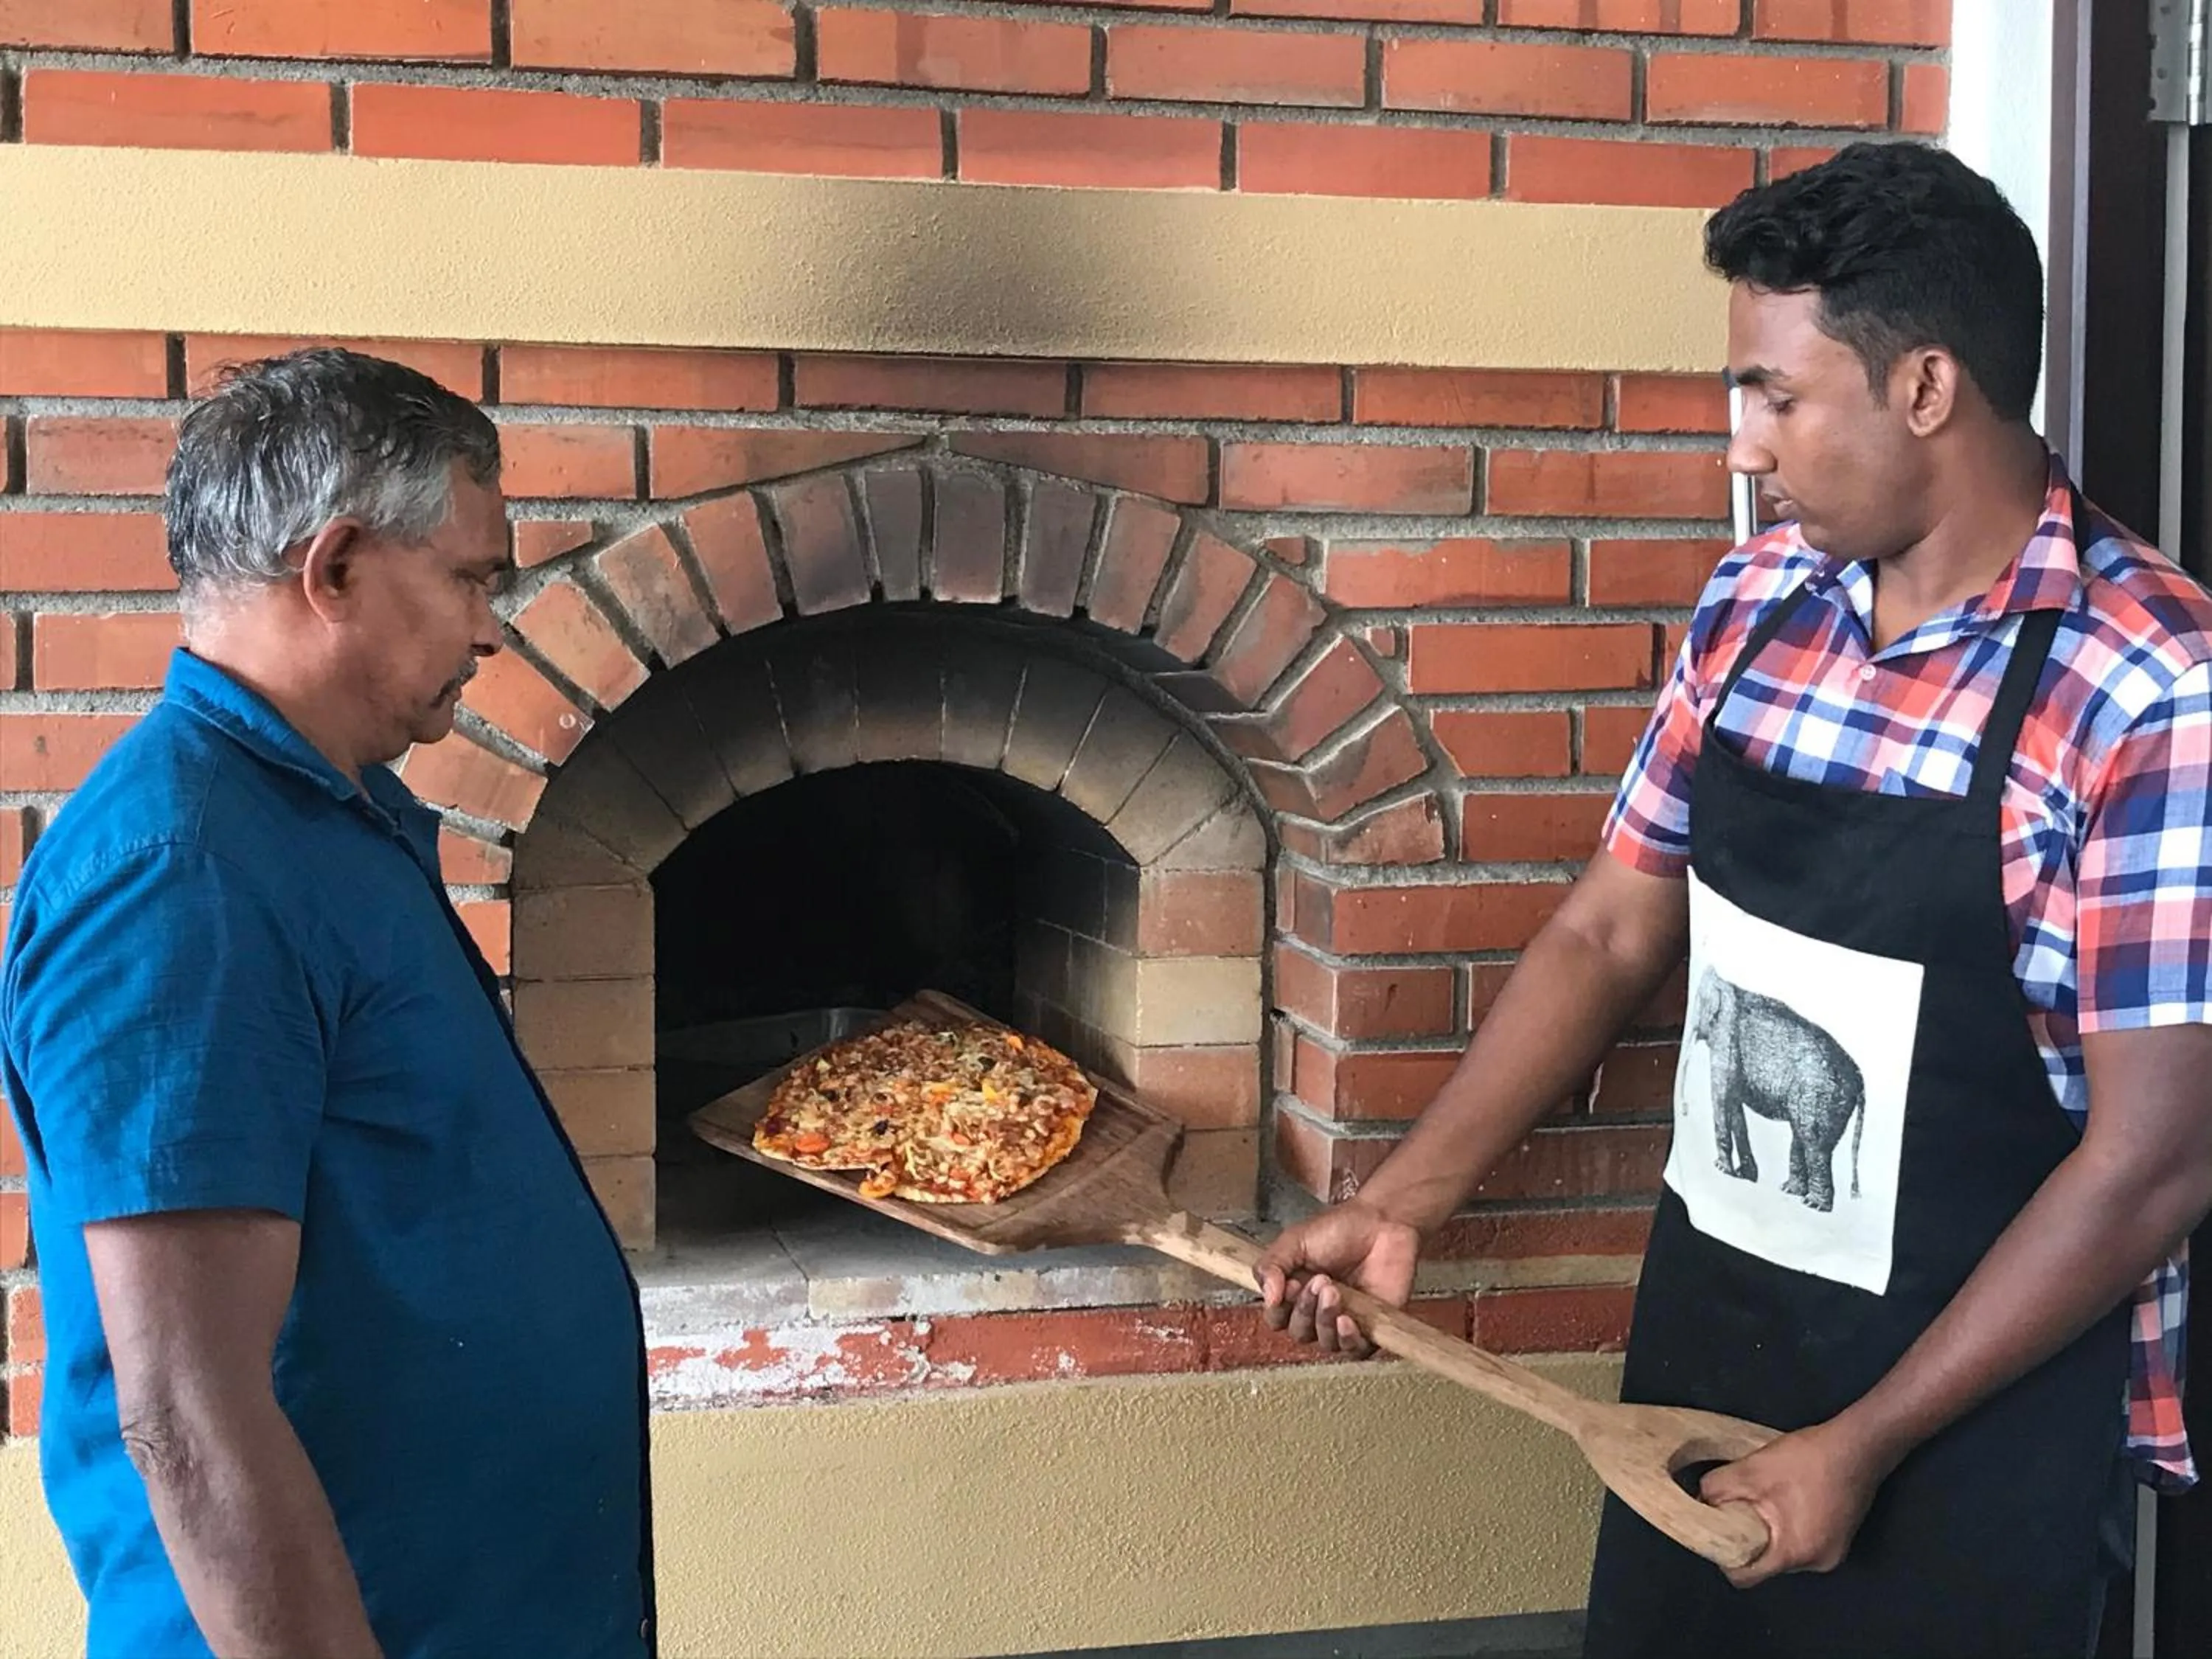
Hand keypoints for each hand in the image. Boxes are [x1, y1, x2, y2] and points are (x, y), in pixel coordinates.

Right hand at [1253, 1201, 1421, 1356]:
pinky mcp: (1370, 1328)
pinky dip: (1347, 1339)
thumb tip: (1268, 1298)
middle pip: (1299, 1333)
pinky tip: (1347, 1320)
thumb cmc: (1338, 1229)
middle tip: (1320, 1281)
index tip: (1291, 1285)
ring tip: (1335, 1292)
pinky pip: (1354, 1350)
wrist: (1381, 1223)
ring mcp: (1343, 1322)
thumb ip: (1271, 1265)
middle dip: (1306, 1310)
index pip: (1276, 1318)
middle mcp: (1317, 1312)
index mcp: (1294, 1293)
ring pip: (1324, 1343)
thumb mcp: (1294, 1240)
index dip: (1280, 1309)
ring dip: (1325, 1321)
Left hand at [1697, 1419, 1895, 1588]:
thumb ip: (1717, 1489)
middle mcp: (1818, 1563)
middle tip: (1737, 1509)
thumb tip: (1699, 1502)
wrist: (1859, 1444)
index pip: (1747, 1578)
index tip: (1714, 1535)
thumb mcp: (1750, 1470)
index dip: (1724, 1559)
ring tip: (1764, 1499)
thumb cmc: (1807, 1459)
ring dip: (1770, 1529)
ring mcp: (1833, 1552)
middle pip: (1767, 1563)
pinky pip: (1803, 1540)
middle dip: (1749, 1538)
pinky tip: (1787, 1498)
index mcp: (1795, 1553)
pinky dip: (1788, 1525)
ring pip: (1784, 1550)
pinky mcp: (1840, 1538)